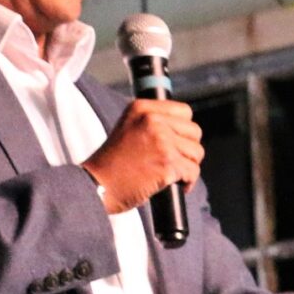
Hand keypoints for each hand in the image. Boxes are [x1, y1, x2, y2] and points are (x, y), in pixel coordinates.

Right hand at [83, 99, 204, 213]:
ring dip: (189, 166)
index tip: (176, 143)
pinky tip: (178, 185)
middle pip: (194, 132)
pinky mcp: (167, 163)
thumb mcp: (128, 128)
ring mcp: (161, 141)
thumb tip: (183, 128)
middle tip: (176, 162)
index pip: (184, 112)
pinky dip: (188, 182)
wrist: (96, 185)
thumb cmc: (112, 163)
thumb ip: (152, 122)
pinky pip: (193, 171)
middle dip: (189, 149)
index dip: (184, 130)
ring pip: (197, 152)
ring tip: (174, 174)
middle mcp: (152, 120)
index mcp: (142, 108)